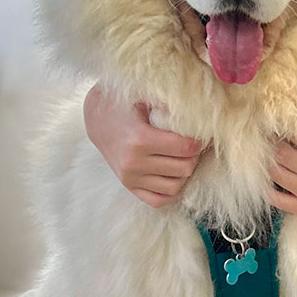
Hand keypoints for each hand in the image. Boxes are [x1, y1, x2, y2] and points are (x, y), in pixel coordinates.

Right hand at [83, 84, 203, 207]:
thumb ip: (169, 102)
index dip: (198, 141)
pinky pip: (158, 201)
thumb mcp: (145, 96)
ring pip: (175, 187)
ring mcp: (130, 178)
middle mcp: (134, 163)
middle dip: (194, 156)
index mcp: (140, 139)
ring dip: (185, 174)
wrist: (98, 117)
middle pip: (184, 168)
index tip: (198, 134)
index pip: (186, 148)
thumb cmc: (126, 104)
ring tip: (183, 159)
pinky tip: (174, 176)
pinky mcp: (129, 186)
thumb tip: (195, 111)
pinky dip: (171, 192)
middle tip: (192, 146)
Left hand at [268, 126, 296, 231]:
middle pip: (284, 155)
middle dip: (274, 145)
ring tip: (266, 154)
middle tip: (268, 138)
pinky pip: (276, 199)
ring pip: (277, 175)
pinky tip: (265, 178)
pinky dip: (266, 188)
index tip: (281, 125)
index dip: (289, 130)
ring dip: (268, 163)